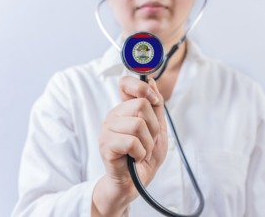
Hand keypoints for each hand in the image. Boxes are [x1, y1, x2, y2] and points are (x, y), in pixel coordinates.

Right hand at [92, 76, 167, 216]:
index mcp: (124, 110)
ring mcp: (107, 130)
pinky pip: (131, 142)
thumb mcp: (158, 129)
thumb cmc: (144, 156)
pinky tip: (135, 158)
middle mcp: (113, 116)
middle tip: (148, 140)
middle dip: (153, 127)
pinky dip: (140, 153)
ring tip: (141, 151)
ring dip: (147, 143)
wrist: (134, 183)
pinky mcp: (106, 145)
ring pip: (138, 124)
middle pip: (141, 104)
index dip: (142, 87)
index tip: (154, 101)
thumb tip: (152, 82)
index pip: (125, 83)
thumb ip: (156, 106)